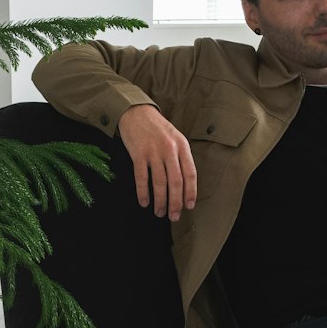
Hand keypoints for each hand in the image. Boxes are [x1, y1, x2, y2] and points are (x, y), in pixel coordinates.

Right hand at [117, 104, 196, 220]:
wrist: (135, 111)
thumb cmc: (157, 128)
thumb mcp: (175, 137)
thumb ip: (181, 157)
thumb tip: (185, 184)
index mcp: (182, 146)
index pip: (190, 173)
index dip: (190, 192)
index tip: (189, 206)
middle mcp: (169, 149)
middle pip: (176, 182)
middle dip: (175, 202)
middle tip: (174, 216)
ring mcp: (153, 151)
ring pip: (159, 183)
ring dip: (160, 201)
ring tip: (159, 212)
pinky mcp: (137, 154)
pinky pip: (141, 178)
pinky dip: (143, 192)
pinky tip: (144, 202)